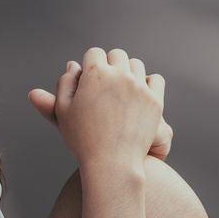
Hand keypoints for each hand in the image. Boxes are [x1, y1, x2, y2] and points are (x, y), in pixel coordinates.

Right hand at [27, 47, 164, 169]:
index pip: (94, 53)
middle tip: (105, 86)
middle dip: (110, 65)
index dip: (90, 65)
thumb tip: (73, 64)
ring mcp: (140, 87)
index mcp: (95, 73)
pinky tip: (139, 95)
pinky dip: (148, 83)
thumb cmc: (82, 140)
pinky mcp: (155, 100)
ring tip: (121, 91)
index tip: (90, 80)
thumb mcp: (63, 111)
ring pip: (136, 65)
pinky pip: (155, 79)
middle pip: (116, 55)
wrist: (111, 164)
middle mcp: (119, 75)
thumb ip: (64, 84)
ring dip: (128, 73)